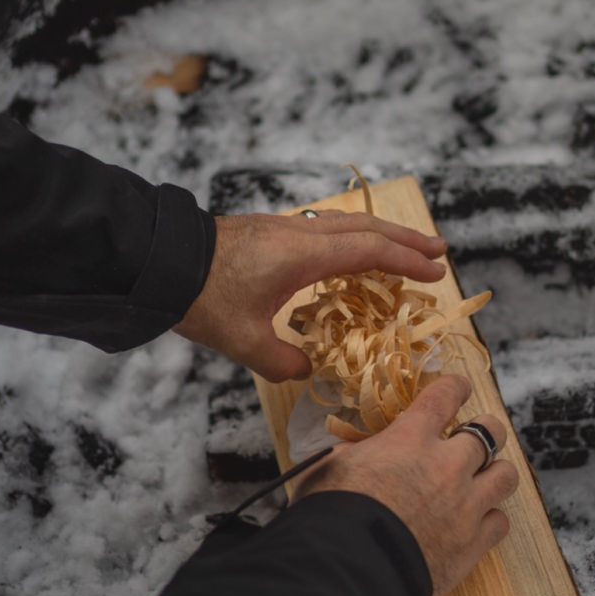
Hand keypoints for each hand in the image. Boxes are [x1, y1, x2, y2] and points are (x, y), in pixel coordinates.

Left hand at [172, 210, 446, 381]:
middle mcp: (299, 233)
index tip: (435, 271)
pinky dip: (351, 239)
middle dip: (405, 240)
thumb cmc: (200, 297)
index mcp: (302, 254)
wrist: (156, 259)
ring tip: (404, 249)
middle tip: (438, 250)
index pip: (368, 251)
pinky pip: (324, 229)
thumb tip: (305, 370)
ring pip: (345, 224)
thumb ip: (280, 360)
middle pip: (365, 228)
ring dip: (379, 236)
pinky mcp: (269, 232)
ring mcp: (284, 228)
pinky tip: (349, 255)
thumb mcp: (241, 340)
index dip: (405, 261)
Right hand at [291, 375, 519, 595]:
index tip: (459, 388)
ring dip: (496, 473)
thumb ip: (351, 454)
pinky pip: (500, 521)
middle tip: (475, 437)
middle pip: (490, 431)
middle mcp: (447, 465)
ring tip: (484, 478)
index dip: (455, 387)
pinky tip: (475, 522)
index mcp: (410, 439)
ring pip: (506, 474)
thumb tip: (353, 452)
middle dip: (486, 429)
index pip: (445, 396)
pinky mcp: (473, 543)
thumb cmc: (332, 514)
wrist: (350, 569)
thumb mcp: (331, 468)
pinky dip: (490, 519)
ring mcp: (466, 504)